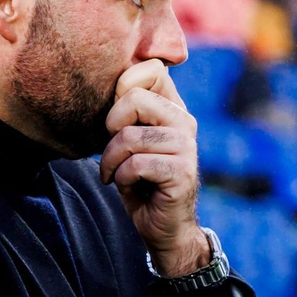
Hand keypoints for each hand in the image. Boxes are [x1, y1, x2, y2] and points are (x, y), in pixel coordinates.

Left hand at [99, 59, 208, 277]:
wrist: (162, 226)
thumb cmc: (140, 181)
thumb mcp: (129, 140)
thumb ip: (127, 112)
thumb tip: (112, 82)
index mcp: (172, 107)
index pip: (149, 70)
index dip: (121, 90)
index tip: (117, 122)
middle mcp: (184, 121)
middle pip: (134, 98)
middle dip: (110, 127)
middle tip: (112, 150)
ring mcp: (186, 146)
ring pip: (130, 137)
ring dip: (111, 160)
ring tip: (115, 173)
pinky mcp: (182, 171)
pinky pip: (136, 164)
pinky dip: (121, 177)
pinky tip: (127, 185)